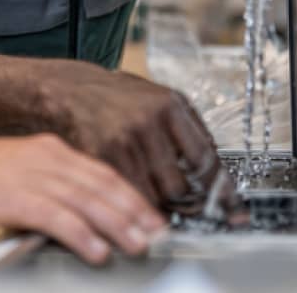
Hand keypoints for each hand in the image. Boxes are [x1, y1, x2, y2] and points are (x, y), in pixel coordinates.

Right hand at [0, 133, 165, 264]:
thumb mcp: (16, 169)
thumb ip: (49, 183)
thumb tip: (82, 210)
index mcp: (46, 148)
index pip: (100, 170)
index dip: (130, 193)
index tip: (151, 214)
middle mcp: (44, 157)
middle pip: (101, 184)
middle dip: (133, 210)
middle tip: (156, 233)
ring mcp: (30, 175)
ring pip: (87, 201)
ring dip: (117, 224)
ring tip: (138, 244)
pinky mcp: (15, 198)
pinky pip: (58, 217)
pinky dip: (82, 234)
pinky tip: (97, 250)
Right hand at [42, 61, 239, 217]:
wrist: (65, 87)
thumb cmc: (111, 95)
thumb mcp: (155, 97)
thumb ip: (185, 128)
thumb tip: (213, 169)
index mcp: (168, 104)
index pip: (205, 158)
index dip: (220, 190)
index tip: (232, 210)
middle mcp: (148, 120)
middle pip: (180, 185)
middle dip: (182, 201)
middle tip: (182, 206)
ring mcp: (122, 138)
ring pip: (154, 196)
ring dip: (156, 204)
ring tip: (150, 194)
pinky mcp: (100, 154)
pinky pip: (128, 193)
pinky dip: (132, 201)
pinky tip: (129, 192)